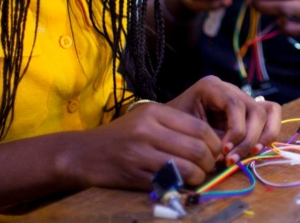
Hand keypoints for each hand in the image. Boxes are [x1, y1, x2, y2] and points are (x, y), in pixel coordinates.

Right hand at [60, 101, 223, 190]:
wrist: (83, 154)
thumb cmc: (120, 135)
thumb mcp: (145, 119)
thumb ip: (174, 125)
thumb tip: (210, 140)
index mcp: (154, 112)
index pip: (198, 127)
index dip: (214, 142)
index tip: (216, 150)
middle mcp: (147, 131)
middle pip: (196, 148)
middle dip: (210, 161)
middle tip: (209, 166)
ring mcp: (139, 154)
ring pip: (186, 168)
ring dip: (198, 176)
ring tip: (197, 176)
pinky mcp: (134, 176)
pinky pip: (168, 183)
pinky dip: (181, 186)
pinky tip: (181, 184)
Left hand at [167, 76, 281, 163]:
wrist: (169, 123)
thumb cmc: (175, 125)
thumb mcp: (187, 129)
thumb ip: (209, 138)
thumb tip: (229, 154)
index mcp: (212, 87)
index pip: (235, 105)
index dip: (236, 130)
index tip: (224, 151)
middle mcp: (231, 89)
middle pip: (255, 111)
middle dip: (247, 139)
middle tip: (231, 160)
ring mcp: (243, 98)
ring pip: (267, 113)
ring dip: (260, 138)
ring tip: (248, 156)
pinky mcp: (250, 110)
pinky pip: (271, 115)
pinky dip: (268, 133)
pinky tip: (255, 150)